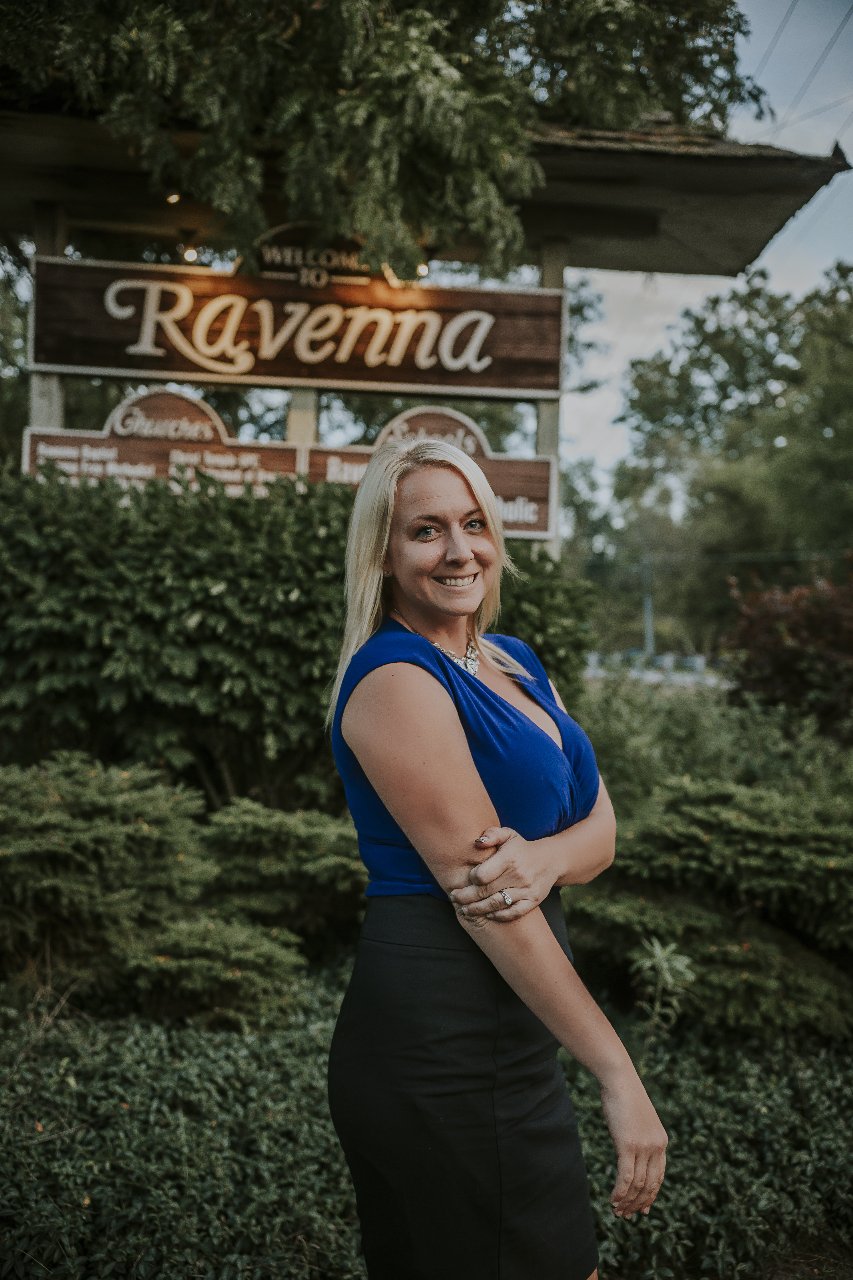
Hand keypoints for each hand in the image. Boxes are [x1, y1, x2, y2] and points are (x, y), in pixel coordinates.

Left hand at [449, 826, 556, 921]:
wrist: (550, 860)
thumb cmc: (521, 848)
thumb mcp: (508, 835)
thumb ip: (492, 834)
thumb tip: (477, 843)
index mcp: (509, 858)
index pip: (482, 875)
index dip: (471, 878)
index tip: (466, 879)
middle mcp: (518, 875)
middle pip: (485, 891)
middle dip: (466, 897)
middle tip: (454, 898)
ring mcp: (526, 890)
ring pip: (497, 904)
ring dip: (478, 909)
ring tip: (465, 910)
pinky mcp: (533, 901)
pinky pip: (514, 912)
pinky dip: (499, 915)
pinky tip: (488, 914)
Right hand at [599, 1072, 667, 1218]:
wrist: (620, 1079)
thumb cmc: (624, 1096)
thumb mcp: (636, 1120)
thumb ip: (638, 1137)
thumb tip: (629, 1151)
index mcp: (661, 1141)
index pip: (659, 1176)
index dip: (652, 1194)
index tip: (644, 1207)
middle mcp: (656, 1146)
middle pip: (650, 1184)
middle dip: (639, 1202)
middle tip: (627, 1215)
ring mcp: (643, 1147)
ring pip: (638, 1184)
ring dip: (627, 1201)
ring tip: (618, 1211)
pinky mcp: (628, 1145)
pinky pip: (626, 1177)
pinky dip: (620, 1192)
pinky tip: (613, 1200)